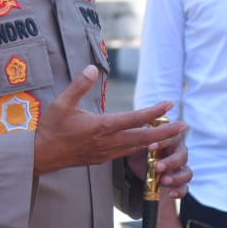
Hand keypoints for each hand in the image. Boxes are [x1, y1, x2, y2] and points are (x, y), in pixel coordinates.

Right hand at [34, 66, 185, 175]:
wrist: (42, 155)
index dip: (153, 111)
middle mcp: (108, 141)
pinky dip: (143, 149)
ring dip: (157, 142)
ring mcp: (107, 153)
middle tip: (184, 127)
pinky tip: (150, 144)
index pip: (134, 118)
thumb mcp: (61, 103)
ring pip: (138, 148)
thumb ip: (79, 85)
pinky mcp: (104, 159)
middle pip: (143, 138)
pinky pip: (129, 154)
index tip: (168, 103)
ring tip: (174, 135)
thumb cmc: (52, 128)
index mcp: (101, 126)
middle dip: (165, 132)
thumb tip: (93, 68)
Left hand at [125, 125, 192, 198]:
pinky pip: (185, 187)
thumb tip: (142, 125)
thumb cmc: (139, 149)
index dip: (163, 142)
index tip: (150, 147)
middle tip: (158, 167)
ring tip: (164, 181)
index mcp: (171, 139)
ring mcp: (180, 168)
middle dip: (171, 162)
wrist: (135, 165)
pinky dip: (180, 190)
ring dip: (176, 177)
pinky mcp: (178, 182)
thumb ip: (142, 132)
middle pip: (183, 156)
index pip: (173, 137)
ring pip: (187, 172)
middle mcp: (178, 152)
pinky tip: (171, 193)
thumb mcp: (138, 140)